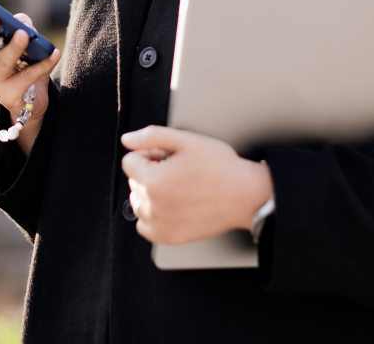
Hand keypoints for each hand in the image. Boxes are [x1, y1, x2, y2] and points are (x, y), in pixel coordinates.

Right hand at [0, 0, 59, 154]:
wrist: (31, 100)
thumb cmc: (22, 63)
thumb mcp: (19, 41)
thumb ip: (19, 26)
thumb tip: (20, 22)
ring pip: (2, 63)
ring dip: (13, 48)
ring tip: (23, 35)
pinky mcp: (12, 94)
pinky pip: (28, 76)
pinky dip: (44, 63)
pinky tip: (55, 53)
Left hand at [120, 126, 272, 245]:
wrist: (245, 195)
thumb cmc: (221, 168)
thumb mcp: (187, 140)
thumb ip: (151, 136)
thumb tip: (128, 140)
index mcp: (153, 181)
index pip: (130, 161)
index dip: (149, 154)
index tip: (166, 156)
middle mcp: (153, 206)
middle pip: (134, 182)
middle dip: (151, 172)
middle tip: (177, 170)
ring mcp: (161, 224)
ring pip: (138, 203)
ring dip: (151, 193)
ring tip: (177, 187)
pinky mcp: (170, 237)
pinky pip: (145, 227)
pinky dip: (153, 217)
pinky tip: (171, 206)